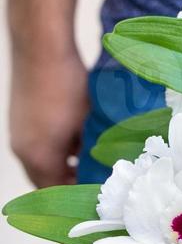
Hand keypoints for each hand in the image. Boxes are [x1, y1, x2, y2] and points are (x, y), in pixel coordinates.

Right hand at [9, 47, 88, 187]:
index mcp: (38, 157)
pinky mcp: (20, 119)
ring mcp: (19, 134)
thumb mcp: (87, 124)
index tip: (97, 198)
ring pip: (42, 164)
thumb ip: (91, 152)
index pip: (56, 191)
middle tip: (94, 186)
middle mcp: (23, 150)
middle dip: (69, 185)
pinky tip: (76, 144)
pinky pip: (37, 147)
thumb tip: (100, 168)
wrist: (40, 45)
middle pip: (46, 181)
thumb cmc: (68, 86)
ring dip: (62, 167)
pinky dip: (54, 152)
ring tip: (88, 167)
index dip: (76, 197)